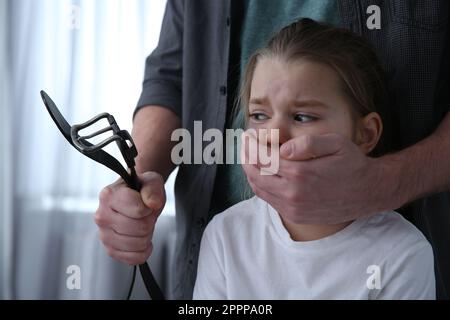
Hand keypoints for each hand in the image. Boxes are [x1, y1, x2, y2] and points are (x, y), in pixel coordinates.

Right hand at [95, 172, 165, 264]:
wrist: (135, 200)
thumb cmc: (141, 190)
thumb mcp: (151, 181)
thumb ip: (153, 189)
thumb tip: (152, 204)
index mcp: (109, 196)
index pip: (140, 210)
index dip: (149, 208)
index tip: (146, 203)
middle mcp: (101, 216)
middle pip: (141, 228)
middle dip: (150, 221)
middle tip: (145, 215)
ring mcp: (104, 235)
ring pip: (138, 244)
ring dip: (147, 235)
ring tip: (141, 224)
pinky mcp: (111, 250)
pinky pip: (134, 259)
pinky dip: (143, 251)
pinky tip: (141, 239)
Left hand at [241, 131, 396, 223]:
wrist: (368, 193)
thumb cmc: (352, 165)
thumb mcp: (336, 144)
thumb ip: (307, 143)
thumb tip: (283, 148)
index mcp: (300, 174)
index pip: (263, 158)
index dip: (252, 145)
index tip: (248, 135)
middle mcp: (292, 194)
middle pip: (255, 173)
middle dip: (246, 156)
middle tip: (245, 143)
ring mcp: (292, 208)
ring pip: (258, 188)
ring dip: (250, 170)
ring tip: (249, 155)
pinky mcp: (294, 215)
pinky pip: (268, 199)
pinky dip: (260, 184)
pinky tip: (262, 172)